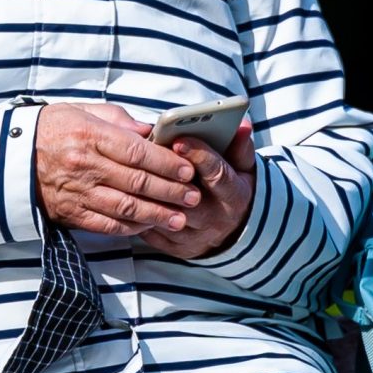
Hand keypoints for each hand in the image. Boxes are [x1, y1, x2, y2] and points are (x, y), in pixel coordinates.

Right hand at [33, 102, 204, 236]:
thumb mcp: (83, 111)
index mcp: (89, 135)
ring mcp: (77, 192)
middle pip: (137, 182)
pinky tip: (150, 226)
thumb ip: (120, 121)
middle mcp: (84, 165)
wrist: (9, 156)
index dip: (166, 163)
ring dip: (157, 215)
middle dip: (171, 191)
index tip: (188, 169)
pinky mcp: (71, 213)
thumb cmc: (53, 129)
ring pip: (126, 208)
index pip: (137, 152)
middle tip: (194, 196)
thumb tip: (151, 131)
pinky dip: (131, 228)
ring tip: (180, 218)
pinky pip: (107, 225)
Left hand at [138, 120, 256, 259]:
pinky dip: (138, 213)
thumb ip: (240, 146)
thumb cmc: (233, 190)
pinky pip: (152, 232)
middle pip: (187, 197)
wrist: (234, 232)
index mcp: (234, 195)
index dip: (198, 155)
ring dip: (147, 193)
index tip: (180, 138)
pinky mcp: (178, 248)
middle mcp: (216, 218)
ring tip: (131, 170)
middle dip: (165, 175)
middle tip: (145, 152)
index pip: (217, 174)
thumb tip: (242, 125)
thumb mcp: (244, 168)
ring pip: (165, 215)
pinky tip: (128, 194)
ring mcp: (195, 236)